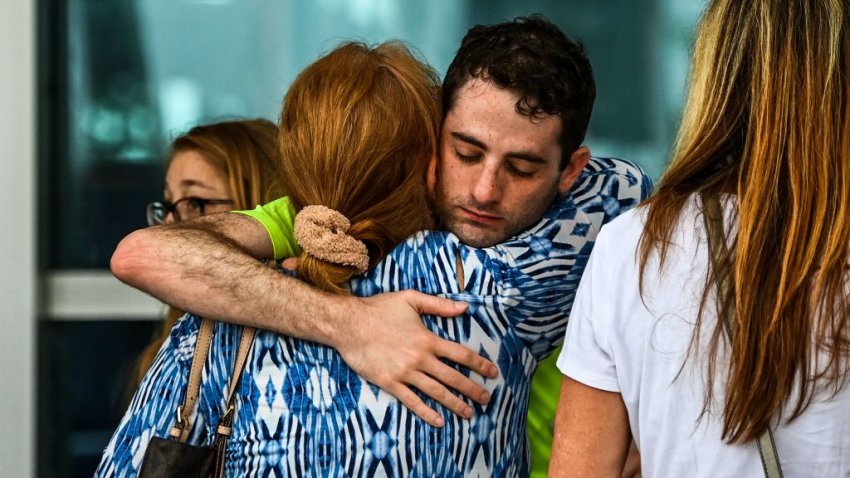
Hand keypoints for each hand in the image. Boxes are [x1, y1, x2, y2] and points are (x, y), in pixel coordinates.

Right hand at [334, 290, 498, 426]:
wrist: (348, 324)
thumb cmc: (379, 309)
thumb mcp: (411, 299)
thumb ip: (439, 305)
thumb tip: (465, 307)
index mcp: (427, 339)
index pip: (461, 354)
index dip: (479, 364)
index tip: (493, 372)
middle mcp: (420, 358)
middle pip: (453, 377)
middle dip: (472, 389)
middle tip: (487, 399)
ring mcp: (405, 373)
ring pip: (436, 392)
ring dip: (455, 404)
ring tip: (470, 413)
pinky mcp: (389, 383)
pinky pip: (412, 401)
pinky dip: (427, 412)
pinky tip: (439, 421)